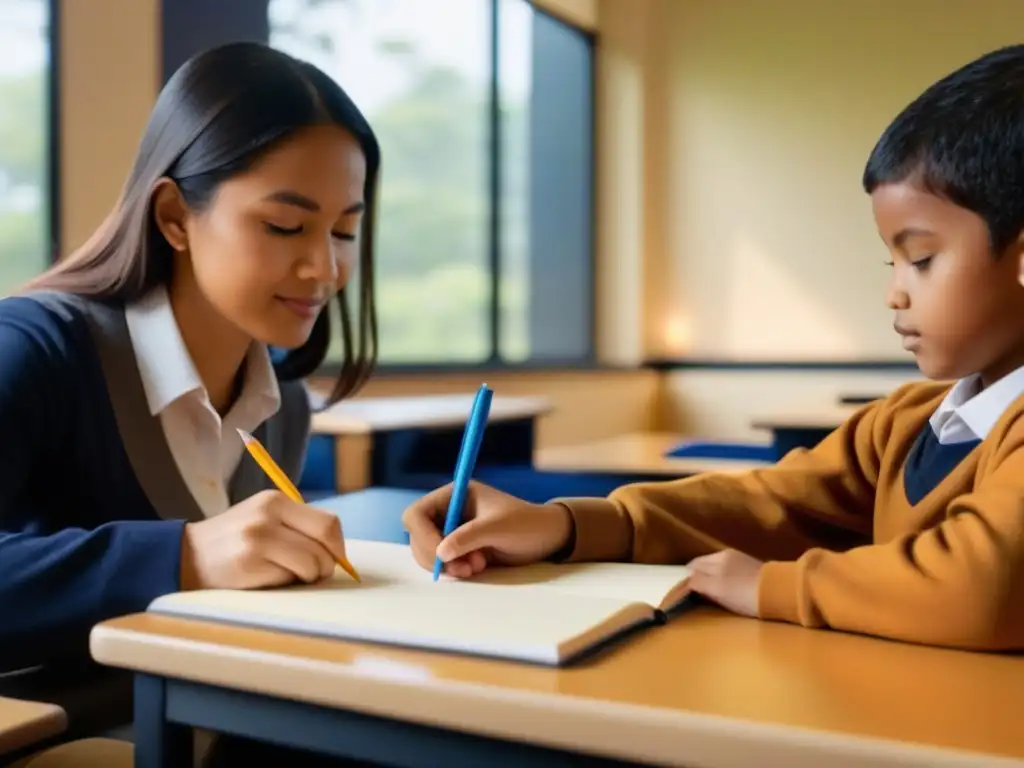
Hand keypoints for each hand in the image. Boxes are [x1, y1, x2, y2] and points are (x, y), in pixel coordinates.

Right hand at [179, 490, 347, 589]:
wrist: (185, 557)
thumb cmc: (233, 543)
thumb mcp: (263, 520)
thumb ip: (297, 527)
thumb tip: (337, 550)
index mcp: (276, 500)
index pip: (328, 522)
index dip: (337, 546)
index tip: (332, 559)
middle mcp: (268, 514)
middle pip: (325, 539)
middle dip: (329, 563)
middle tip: (316, 574)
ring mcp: (258, 537)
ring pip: (312, 562)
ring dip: (308, 576)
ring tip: (288, 576)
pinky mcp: (249, 562)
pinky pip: (289, 577)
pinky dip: (288, 583)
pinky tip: (269, 579)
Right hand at [402, 481, 573, 577]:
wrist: (547, 539)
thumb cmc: (527, 524)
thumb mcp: (498, 527)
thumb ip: (468, 537)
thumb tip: (440, 553)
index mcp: (454, 496)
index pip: (417, 514)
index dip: (421, 535)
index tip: (441, 553)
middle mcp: (448, 512)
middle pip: (417, 537)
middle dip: (436, 555)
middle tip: (463, 568)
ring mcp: (452, 532)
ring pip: (428, 553)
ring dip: (447, 565)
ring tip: (476, 566)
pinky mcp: (460, 550)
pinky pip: (442, 564)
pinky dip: (454, 570)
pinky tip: (477, 568)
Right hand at [687, 549, 763, 617]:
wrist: (779, 594)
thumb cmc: (744, 593)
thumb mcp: (717, 589)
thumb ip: (698, 583)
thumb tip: (686, 581)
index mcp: (717, 558)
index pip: (694, 565)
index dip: (687, 578)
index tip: (684, 592)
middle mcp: (728, 555)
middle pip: (705, 565)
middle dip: (698, 576)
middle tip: (695, 593)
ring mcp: (742, 561)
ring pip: (719, 568)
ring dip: (712, 578)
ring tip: (711, 593)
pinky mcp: (754, 570)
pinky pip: (731, 572)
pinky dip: (725, 580)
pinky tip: (729, 590)